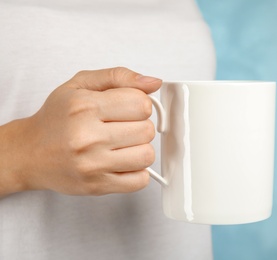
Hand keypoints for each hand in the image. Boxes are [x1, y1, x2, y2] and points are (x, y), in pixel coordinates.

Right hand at [0, 67, 160, 195]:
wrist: (29, 153)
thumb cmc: (57, 117)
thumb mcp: (81, 84)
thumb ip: (119, 76)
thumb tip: (154, 82)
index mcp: (85, 106)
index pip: (142, 104)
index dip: (140, 104)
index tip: (129, 108)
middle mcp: (87, 136)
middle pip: (147, 130)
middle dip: (140, 126)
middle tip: (122, 127)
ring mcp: (92, 164)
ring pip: (147, 155)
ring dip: (140, 149)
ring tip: (123, 145)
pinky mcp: (97, 186)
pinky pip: (140, 180)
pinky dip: (138, 172)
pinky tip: (122, 162)